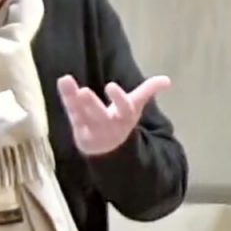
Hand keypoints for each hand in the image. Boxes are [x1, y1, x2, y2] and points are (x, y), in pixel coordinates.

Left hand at [57, 74, 171, 155]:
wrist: (108, 150)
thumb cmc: (121, 121)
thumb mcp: (135, 107)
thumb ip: (148, 91)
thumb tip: (167, 80)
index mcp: (124, 118)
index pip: (124, 109)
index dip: (118, 98)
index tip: (110, 86)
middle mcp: (108, 125)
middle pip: (100, 116)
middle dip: (92, 105)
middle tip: (83, 92)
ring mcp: (91, 128)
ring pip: (81, 114)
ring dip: (73, 99)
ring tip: (66, 80)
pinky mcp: (78, 128)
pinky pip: (72, 112)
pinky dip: (66, 97)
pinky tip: (63, 82)